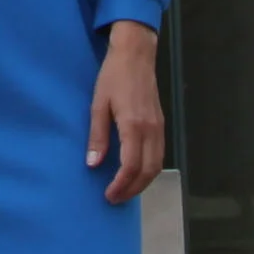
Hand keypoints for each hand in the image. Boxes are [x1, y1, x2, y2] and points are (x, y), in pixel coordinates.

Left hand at [87, 22, 165, 205]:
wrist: (135, 55)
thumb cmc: (113, 77)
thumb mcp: (98, 104)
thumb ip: (97, 136)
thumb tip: (93, 164)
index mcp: (133, 125)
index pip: (131, 165)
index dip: (121, 185)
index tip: (108, 195)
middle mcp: (151, 129)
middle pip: (148, 171)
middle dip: (133, 189)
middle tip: (115, 199)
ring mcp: (159, 127)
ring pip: (157, 165)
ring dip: (142, 183)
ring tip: (125, 190)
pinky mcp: (161, 124)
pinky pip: (159, 154)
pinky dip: (149, 169)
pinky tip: (136, 173)